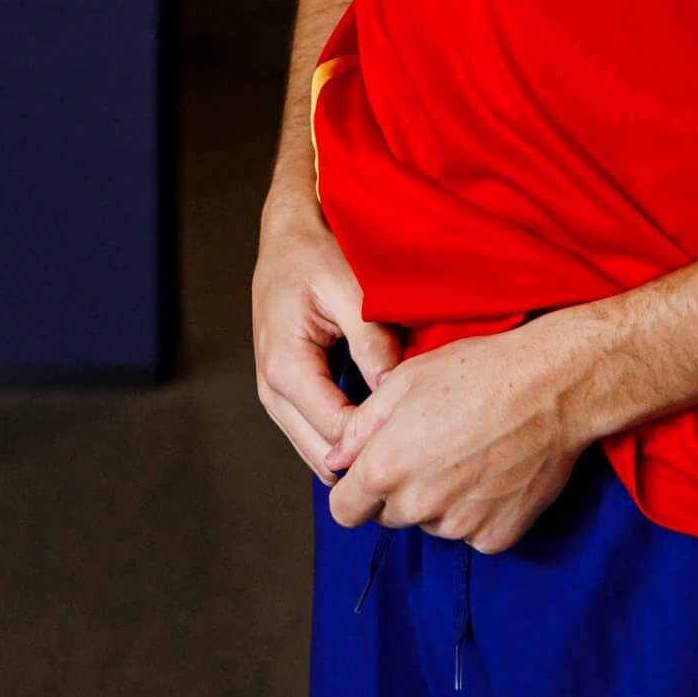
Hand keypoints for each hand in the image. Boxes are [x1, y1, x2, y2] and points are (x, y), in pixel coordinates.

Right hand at [251, 182, 398, 478]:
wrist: (287, 237)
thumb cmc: (315, 256)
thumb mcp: (347, 287)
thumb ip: (371, 341)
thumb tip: (394, 392)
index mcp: (286, 367)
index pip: (338, 432)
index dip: (381, 440)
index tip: (424, 429)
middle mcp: (273, 392)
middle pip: (326, 458)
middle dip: (370, 459)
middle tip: (422, 448)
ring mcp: (277, 399)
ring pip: (320, 456)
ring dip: (358, 456)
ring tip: (406, 441)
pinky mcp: (288, 397)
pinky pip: (318, 437)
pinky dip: (348, 442)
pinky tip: (383, 427)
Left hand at [324, 315, 600, 552]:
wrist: (553, 387)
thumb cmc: (477, 372)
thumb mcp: (404, 381)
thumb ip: (359, 428)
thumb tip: (337, 460)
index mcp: (385, 468)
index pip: (344, 511)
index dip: (353, 492)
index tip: (371, 474)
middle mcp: (419, 506)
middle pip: (389, 517)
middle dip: (398, 492)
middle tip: (429, 450)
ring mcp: (461, 526)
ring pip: (432, 524)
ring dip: (439, 502)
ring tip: (468, 454)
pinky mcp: (497, 536)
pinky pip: (472, 534)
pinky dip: (477, 513)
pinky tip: (494, 473)